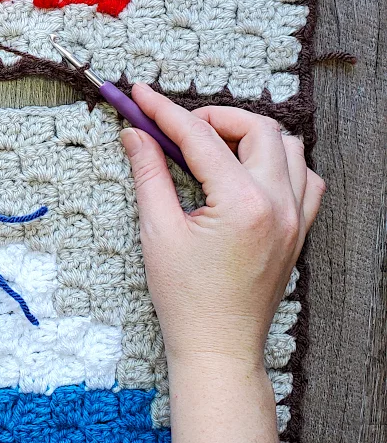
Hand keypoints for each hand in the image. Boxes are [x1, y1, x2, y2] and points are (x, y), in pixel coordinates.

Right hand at [120, 85, 324, 367]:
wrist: (218, 346)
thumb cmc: (186, 299)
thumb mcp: (158, 232)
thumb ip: (149, 175)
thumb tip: (136, 135)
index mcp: (242, 203)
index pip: (201, 137)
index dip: (166, 112)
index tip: (142, 96)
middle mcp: (278, 204)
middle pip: (257, 128)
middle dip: (215, 117)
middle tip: (177, 127)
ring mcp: (295, 217)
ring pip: (289, 147)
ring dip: (251, 135)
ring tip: (213, 147)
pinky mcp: (299, 230)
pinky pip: (306, 178)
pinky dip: (281, 163)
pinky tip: (249, 173)